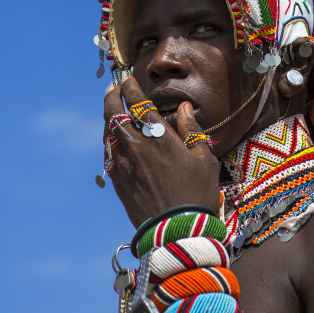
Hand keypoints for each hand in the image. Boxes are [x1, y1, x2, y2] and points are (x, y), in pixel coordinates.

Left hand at [104, 76, 220, 227]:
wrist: (177, 232)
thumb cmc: (197, 194)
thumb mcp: (204, 159)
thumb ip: (191, 129)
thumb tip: (183, 107)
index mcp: (160, 138)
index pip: (138, 104)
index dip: (130, 89)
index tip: (127, 80)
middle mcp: (137, 147)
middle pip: (114, 115)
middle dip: (111, 98)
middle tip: (112, 89)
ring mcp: (124, 165)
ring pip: (109, 134)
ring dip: (108, 118)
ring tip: (111, 110)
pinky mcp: (118, 182)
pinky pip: (108, 155)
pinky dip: (109, 141)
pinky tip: (113, 140)